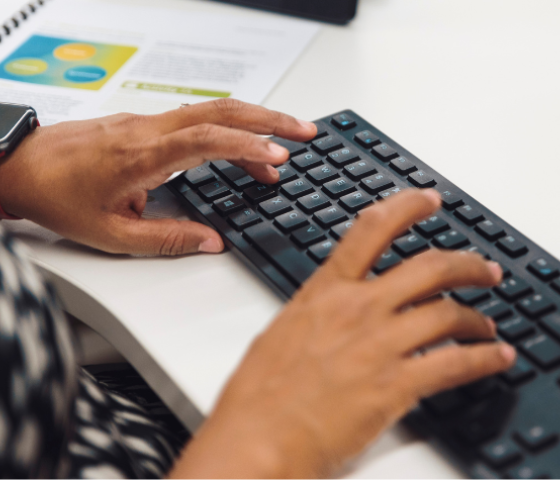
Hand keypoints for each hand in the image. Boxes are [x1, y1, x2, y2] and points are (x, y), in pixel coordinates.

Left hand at [0, 99, 315, 254]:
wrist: (22, 166)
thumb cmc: (58, 196)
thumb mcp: (111, 234)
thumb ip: (167, 240)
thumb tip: (212, 242)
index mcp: (142, 157)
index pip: (206, 140)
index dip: (247, 146)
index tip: (279, 157)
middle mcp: (149, 131)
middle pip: (221, 110)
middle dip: (269, 118)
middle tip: (304, 131)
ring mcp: (148, 123)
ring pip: (213, 111)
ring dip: (254, 123)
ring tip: (283, 150)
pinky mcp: (147, 125)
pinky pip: (198, 120)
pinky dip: (229, 131)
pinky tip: (242, 151)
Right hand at [170, 189, 515, 477]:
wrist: (257, 436)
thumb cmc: (260, 391)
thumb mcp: (284, 332)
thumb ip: (318, 315)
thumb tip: (335, 314)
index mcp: (325, 291)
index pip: (372, 229)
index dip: (406, 207)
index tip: (426, 200)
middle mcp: (358, 309)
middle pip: (428, 267)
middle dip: (465, 264)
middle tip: (482, 269)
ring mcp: (379, 344)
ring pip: (448, 313)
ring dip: (476, 318)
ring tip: (485, 325)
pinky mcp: (395, 385)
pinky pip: (455, 364)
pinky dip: (483, 359)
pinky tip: (493, 358)